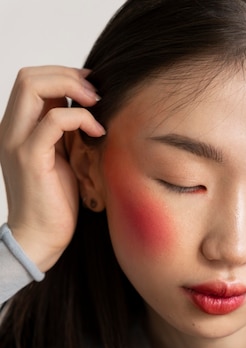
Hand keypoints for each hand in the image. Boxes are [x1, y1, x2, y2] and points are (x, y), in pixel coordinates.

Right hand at [0, 66, 105, 271]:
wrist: (41, 238)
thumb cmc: (55, 203)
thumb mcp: (62, 157)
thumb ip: (65, 132)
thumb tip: (87, 107)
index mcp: (17, 128)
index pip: (31, 81)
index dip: (62, 75)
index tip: (91, 88)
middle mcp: (10, 130)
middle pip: (29, 76)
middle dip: (67, 75)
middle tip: (96, 93)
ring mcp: (16, 142)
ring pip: (33, 87)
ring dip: (72, 88)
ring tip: (98, 105)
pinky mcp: (30, 158)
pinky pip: (52, 120)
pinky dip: (80, 118)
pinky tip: (98, 132)